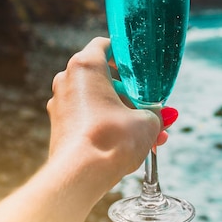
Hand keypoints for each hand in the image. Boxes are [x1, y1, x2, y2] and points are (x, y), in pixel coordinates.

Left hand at [46, 37, 167, 188]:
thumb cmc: (112, 139)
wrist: (80, 176)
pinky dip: (109, 125)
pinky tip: (133, 145)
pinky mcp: (60, 126)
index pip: (106, 45)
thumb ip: (155, 112)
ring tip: (151, 134)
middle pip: (104, 77)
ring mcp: (60, 103)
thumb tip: (161, 115)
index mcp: (86, 66)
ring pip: (98, 100)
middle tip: (152, 107)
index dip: (126, 54)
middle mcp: (68, 80)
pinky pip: (89, 118)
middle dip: (132, 93)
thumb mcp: (146, 122)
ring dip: (124, 113)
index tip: (142, 68)